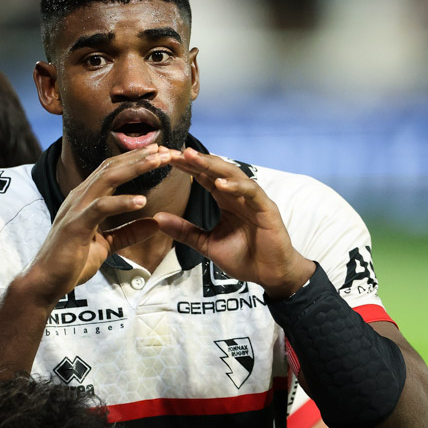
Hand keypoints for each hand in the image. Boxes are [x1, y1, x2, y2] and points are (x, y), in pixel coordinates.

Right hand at [15, 144, 170, 307]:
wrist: (45, 282)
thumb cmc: (70, 262)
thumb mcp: (106, 245)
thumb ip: (128, 233)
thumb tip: (154, 224)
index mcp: (85, 199)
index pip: (113, 170)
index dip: (136, 160)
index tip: (160, 154)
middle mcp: (80, 197)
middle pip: (112, 167)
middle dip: (140, 157)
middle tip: (166, 149)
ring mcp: (76, 209)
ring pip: (107, 178)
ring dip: (135, 168)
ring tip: (158, 161)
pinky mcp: (76, 225)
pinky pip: (101, 208)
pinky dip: (121, 202)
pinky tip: (141, 201)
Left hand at [152, 148, 315, 297]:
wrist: (270, 275)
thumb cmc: (244, 258)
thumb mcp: (207, 244)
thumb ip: (184, 231)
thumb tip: (157, 218)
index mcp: (225, 200)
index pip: (202, 176)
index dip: (184, 166)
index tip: (163, 158)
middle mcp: (238, 195)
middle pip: (214, 170)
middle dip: (194, 160)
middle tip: (172, 152)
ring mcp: (253, 199)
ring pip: (232, 174)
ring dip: (211, 165)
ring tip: (191, 157)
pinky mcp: (266, 209)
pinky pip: (251, 192)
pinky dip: (236, 186)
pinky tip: (219, 183)